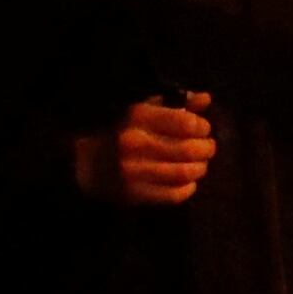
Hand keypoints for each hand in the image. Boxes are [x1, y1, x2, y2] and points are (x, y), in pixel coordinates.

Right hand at [78, 93, 217, 206]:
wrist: (84, 163)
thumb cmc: (123, 131)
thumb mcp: (146, 110)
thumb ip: (177, 104)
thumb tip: (206, 98)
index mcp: (139, 116)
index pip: (187, 123)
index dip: (203, 127)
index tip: (202, 130)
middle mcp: (135, 142)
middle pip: (190, 150)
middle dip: (207, 149)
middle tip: (208, 149)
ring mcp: (133, 170)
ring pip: (185, 173)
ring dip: (200, 169)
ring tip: (200, 165)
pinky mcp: (134, 193)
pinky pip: (174, 194)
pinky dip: (188, 188)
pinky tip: (188, 182)